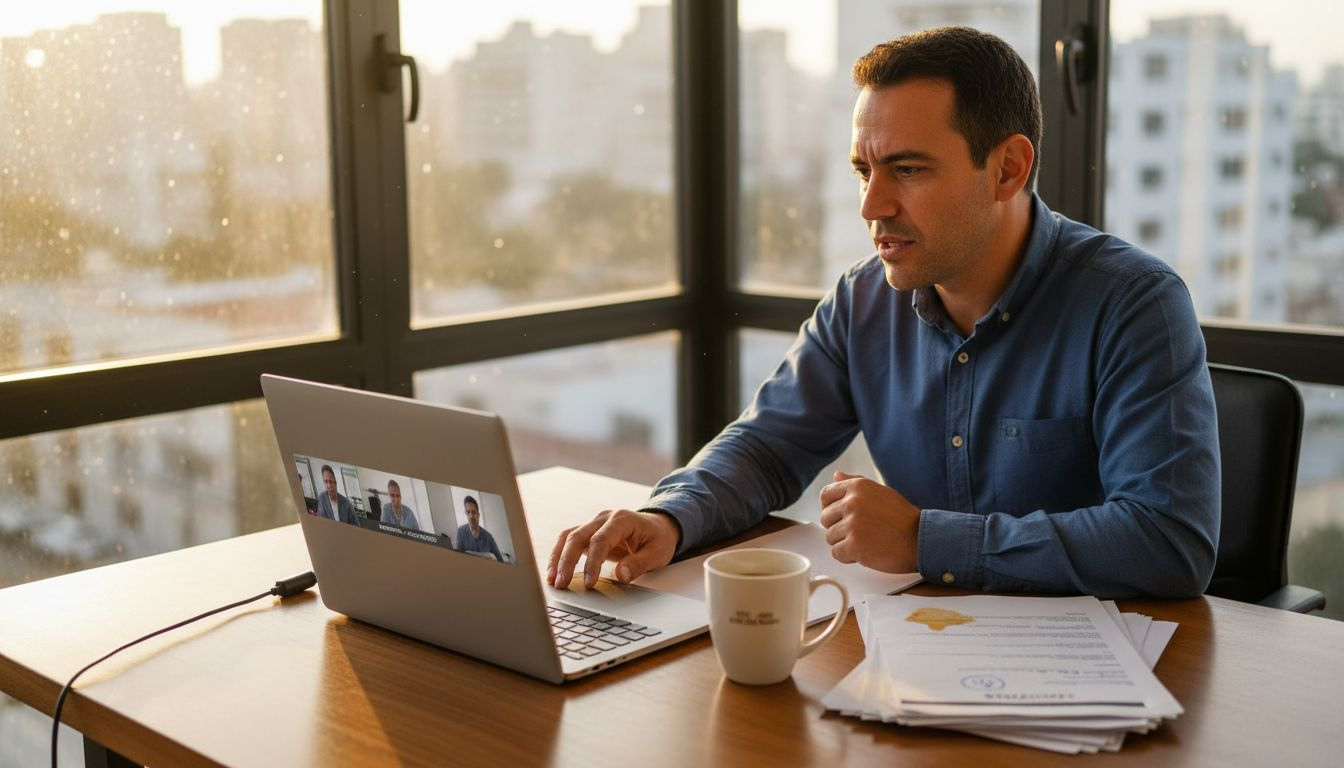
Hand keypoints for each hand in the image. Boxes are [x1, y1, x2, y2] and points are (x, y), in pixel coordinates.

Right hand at [547, 509, 679, 588]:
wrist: (658, 526)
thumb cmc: (658, 539)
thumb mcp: (658, 553)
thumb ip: (639, 564)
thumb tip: (621, 575)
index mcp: (622, 519)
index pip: (600, 540)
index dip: (592, 562)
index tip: (589, 583)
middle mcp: (603, 518)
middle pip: (577, 536)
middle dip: (567, 561)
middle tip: (562, 584)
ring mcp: (594, 524)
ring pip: (568, 537)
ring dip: (557, 558)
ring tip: (552, 580)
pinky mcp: (589, 533)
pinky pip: (569, 541)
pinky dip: (559, 555)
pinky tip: (554, 573)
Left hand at [818, 471, 919, 572]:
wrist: (920, 539)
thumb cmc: (903, 518)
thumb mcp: (881, 492)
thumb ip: (855, 483)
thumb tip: (836, 475)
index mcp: (857, 487)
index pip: (826, 495)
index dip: (829, 507)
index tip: (838, 516)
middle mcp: (852, 502)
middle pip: (825, 518)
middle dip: (838, 527)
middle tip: (858, 532)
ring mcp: (852, 524)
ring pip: (830, 537)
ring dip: (844, 543)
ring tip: (865, 541)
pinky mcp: (854, 545)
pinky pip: (836, 553)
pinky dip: (848, 556)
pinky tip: (864, 552)